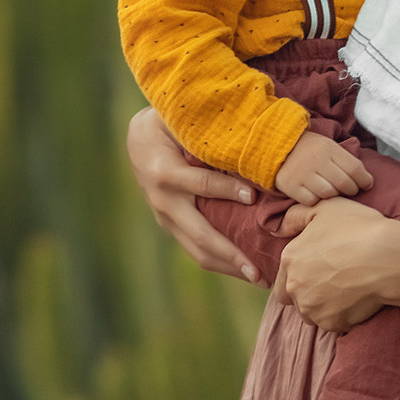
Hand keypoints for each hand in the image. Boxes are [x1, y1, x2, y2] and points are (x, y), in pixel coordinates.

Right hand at [124, 108, 261, 281]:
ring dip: (229, 267)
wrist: (139, 140)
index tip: (253, 195)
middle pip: (200, 234)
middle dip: (230, 253)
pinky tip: (247, 268)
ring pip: (198, 251)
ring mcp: (166, 218)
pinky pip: (197, 250)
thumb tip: (243, 136)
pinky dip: (223, 261)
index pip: (201, 184)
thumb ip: (206, 130)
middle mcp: (164, 201)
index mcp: (166, 172)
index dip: (226, 190)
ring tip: (260, 279)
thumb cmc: (169, 125)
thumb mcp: (181, 121)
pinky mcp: (172, 227)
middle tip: (258, 270)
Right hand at [271, 131, 374, 204]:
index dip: (365, 180)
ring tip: (332, 191)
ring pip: (329, 194)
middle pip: (344, 183)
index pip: (355, 168)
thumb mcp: (328, 146)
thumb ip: (345, 160)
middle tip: (349, 190)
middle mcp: (316, 160)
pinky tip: (316, 193)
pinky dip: (316, 200)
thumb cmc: (310, 149)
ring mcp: (302, 174)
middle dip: (351, 190)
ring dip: (334, 195)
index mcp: (328, 148)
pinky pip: (311, 201)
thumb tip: (367, 181)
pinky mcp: (291, 186)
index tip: (366, 184)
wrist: (277, 145)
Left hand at [273, 199, 399, 333]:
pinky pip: (334, 324)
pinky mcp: (332, 323)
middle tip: (333, 283)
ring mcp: (312, 308)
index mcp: (289, 260)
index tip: (319, 273)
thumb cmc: (358, 229)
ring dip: (325, 306)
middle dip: (309, 295)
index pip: (281, 282)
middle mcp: (295, 287)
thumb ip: (295, 216)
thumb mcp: (325, 208)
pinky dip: (343, 316)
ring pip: (313, 314)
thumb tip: (278, 229)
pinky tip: (357, 299)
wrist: (387, 257)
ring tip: (347, 290)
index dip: (300, 278)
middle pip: (296, 300)